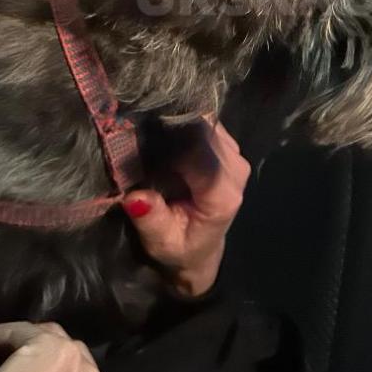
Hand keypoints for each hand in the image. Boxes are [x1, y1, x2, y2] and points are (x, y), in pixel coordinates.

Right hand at [123, 119, 250, 297]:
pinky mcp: (229, 145)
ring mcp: (235, 154)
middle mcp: (235, 170)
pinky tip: (167, 137)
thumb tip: (135, 198)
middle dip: (170, 129)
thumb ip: (151, 220)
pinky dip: (183, 125)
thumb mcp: (160, 242)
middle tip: (139, 136)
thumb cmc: (180, 246)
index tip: (139, 142)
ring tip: (151, 137)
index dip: (168, 141)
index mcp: (222, 194)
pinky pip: (205, 123)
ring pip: (203, 122)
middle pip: (201, 130)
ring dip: (176, 125)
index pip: (197, 151)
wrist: (201, 248)